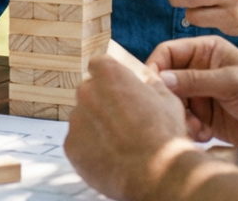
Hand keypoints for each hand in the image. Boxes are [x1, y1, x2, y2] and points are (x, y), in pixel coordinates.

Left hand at [66, 55, 207, 200]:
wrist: (155, 173)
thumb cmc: (164, 134)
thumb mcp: (167, 99)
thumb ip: (150, 85)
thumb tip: (147, 80)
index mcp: (109, 74)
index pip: (99, 65)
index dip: (109, 77)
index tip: (118, 88)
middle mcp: (86, 92)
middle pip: (89, 92)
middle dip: (102, 102)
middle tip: (122, 120)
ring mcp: (76, 119)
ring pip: (83, 118)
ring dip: (95, 126)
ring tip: (119, 143)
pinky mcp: (70, 145)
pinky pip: (78, 142)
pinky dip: (90, 148)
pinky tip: (110, 157)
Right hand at [146, 36, 237, 149]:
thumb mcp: (230, 81)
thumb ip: (195, 80)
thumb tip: (161, 79)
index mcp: (204, 51)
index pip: (167, 52)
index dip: (155, 66)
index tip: (153, 85)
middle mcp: (197, 70)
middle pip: (165, 80)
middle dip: (168, 98)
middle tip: (178, 113)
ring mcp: (199, 94)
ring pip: (172, 103)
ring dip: (179, 117)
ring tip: (196, 127)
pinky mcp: (202, 116)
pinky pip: (183, 121)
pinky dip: (189, 129)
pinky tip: (205, 134)